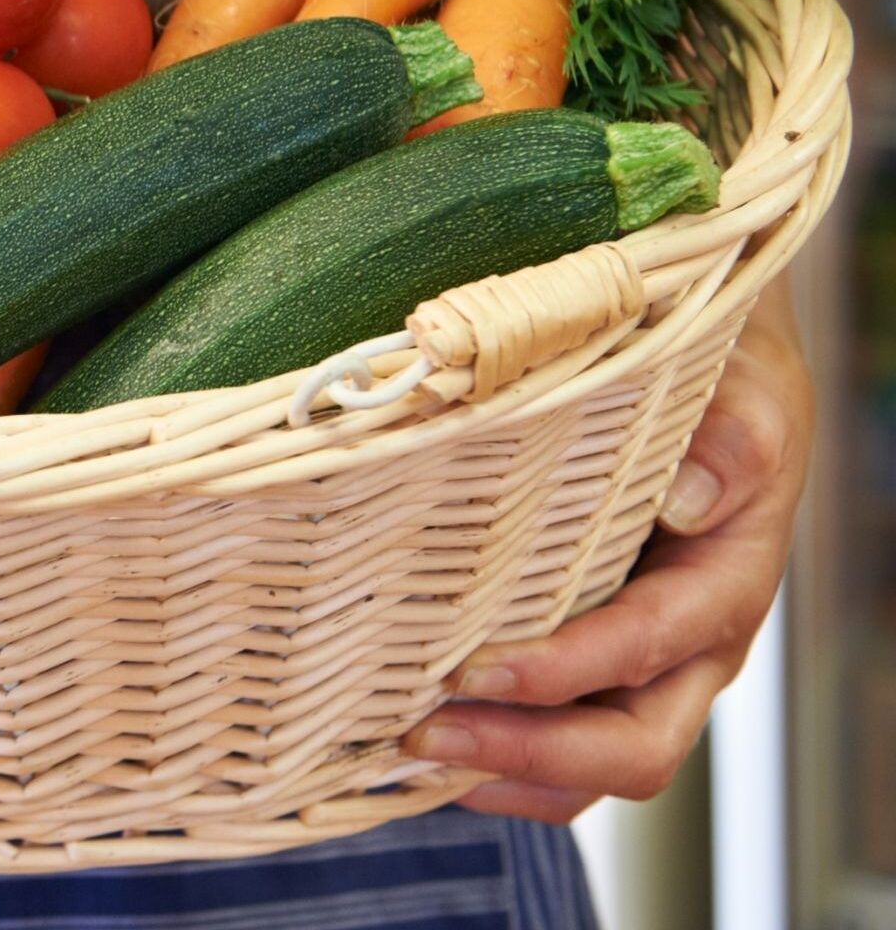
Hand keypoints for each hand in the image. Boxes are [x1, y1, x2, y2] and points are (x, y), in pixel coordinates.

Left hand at [404, 282, 811, 820]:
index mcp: (724, 584)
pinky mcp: (594, 669)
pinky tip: (417, 743)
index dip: (564, 671)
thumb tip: (688, 499)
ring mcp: (643, 669)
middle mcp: (690, 647)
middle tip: (424, 731)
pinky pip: (558, 745)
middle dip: (526, 750)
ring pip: (590, 765)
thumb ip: (730, 438)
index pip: (648, 649)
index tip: (474, 670)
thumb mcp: (741, 391)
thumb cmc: (720, 386)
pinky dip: (496, 758)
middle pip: (631, 747)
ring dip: (501, 769)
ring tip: (406, 749)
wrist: (714, 380)